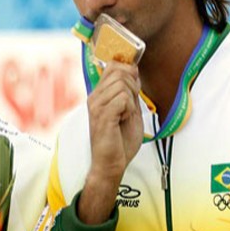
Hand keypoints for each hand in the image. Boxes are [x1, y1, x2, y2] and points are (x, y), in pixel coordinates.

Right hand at [79, 61, 142, 223]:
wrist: (111, 164)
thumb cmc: (119, 141)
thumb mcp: (130, 110)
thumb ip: (130, 91)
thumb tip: (133, 68)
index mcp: (99, 95)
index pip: (113, 66)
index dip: (128, 70)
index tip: (134, 87)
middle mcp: (95, 97)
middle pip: (119, 71)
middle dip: (133, 85)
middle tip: (131, 105)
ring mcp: (96, 105)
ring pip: (122, 84)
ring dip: (131, 99)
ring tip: (125, 115)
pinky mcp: (102, 115)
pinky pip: (123, 98)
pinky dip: (129, 108)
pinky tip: (123, 119)